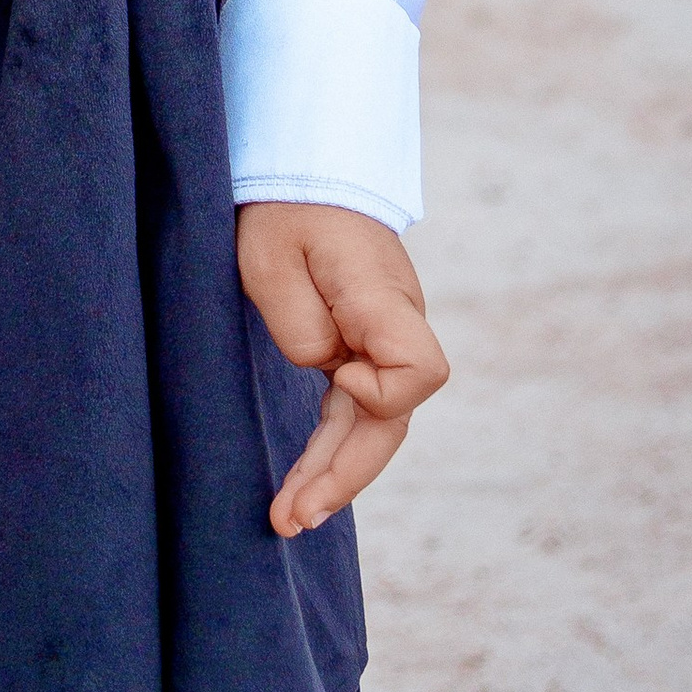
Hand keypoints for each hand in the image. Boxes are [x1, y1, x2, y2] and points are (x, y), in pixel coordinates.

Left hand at [237, 201, 449, 537]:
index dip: (382, 391)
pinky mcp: (361, 346)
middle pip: (390, 420)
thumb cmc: (285, 208)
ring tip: (288, 520)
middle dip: (343, 475)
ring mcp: (382, 340)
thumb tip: (325, 373)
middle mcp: (396, 326)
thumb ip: (301, 324)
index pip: (420, 371)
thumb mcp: (271, 257)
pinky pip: (353, 409)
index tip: (337, 376)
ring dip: (332, 473)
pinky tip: (305, 485)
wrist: (303, 172)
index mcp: (383, 298)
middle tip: (292, 518)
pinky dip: (329, 448)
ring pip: (371, 424)